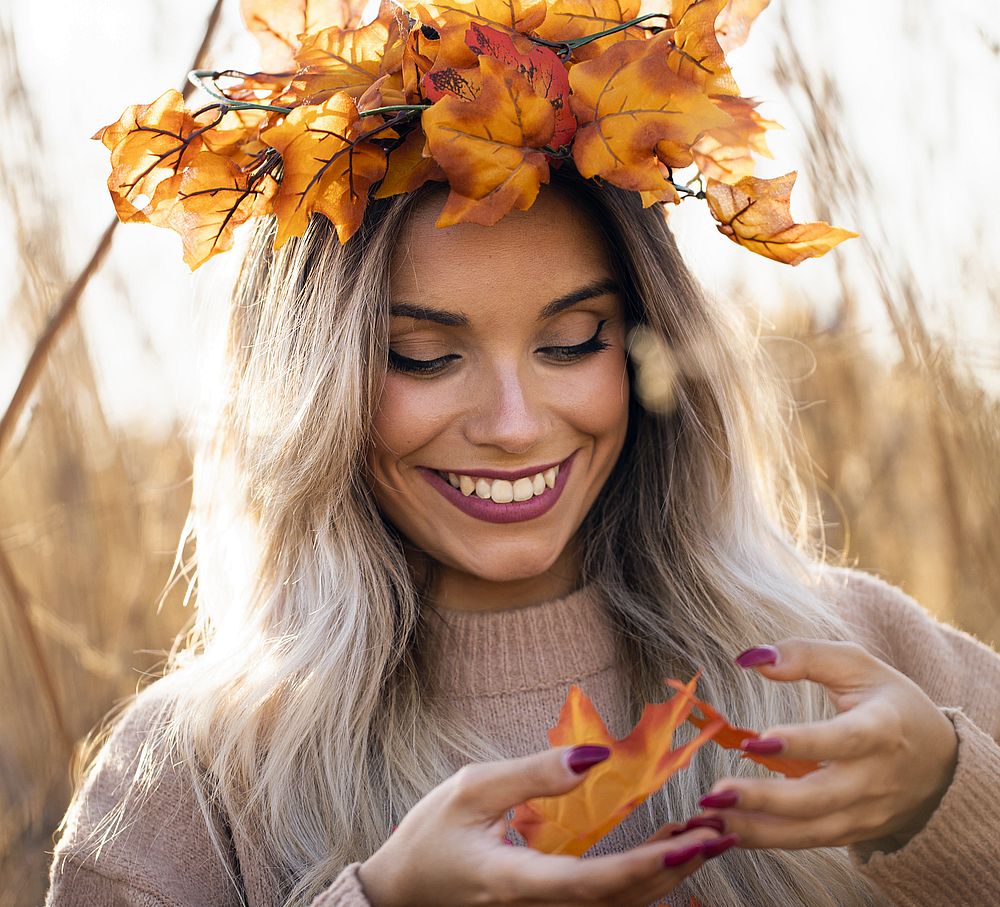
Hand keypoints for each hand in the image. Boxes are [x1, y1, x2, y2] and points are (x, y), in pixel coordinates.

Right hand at [358, 744, 731, 906]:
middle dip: (677, 867)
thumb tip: (594, 757)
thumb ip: (533, 775)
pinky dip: (643, 884)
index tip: (693, 839)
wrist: (401, 893)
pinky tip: (667, 859)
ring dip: (667, 877)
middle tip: (722, 830)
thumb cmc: (430, 836)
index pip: (595, 883)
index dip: (649, 863)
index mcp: (519, 883)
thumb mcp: (472, 790)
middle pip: (623, 903)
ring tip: (706, 838)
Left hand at [692, 639, 958, 850]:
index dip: (803, 743)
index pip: (842, 740)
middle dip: (766, 798)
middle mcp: (876, 778)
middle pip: (820, 797)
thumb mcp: (858, 666)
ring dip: (756, 827)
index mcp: (883, 729)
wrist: (942, 765)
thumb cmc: (889, 703)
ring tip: (710, 818)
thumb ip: (806, 656)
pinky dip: (765, 838)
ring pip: (810, 829)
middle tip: (716, 792)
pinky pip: (806, 840)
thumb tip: (752, 657)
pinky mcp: (853, 833)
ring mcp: (866, 813)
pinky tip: (727, 830)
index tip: (757, 739)